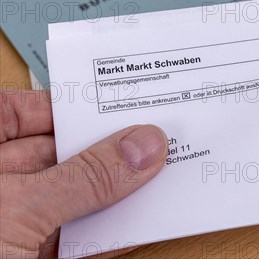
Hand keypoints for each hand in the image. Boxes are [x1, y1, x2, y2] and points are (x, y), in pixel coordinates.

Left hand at [0, 90, 167, 257]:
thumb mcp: (15, 211)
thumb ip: (83, 177)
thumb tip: (140, 147)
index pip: (15, 112)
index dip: (67, 108)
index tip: (115, 107)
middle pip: (52, 156)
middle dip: (103, 153)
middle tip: (150, 143)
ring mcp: (6, 228)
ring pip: (68, 199)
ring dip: (112, 195)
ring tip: (155, 178)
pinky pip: (72, 239)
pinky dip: (105, 233)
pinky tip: (135, 222)